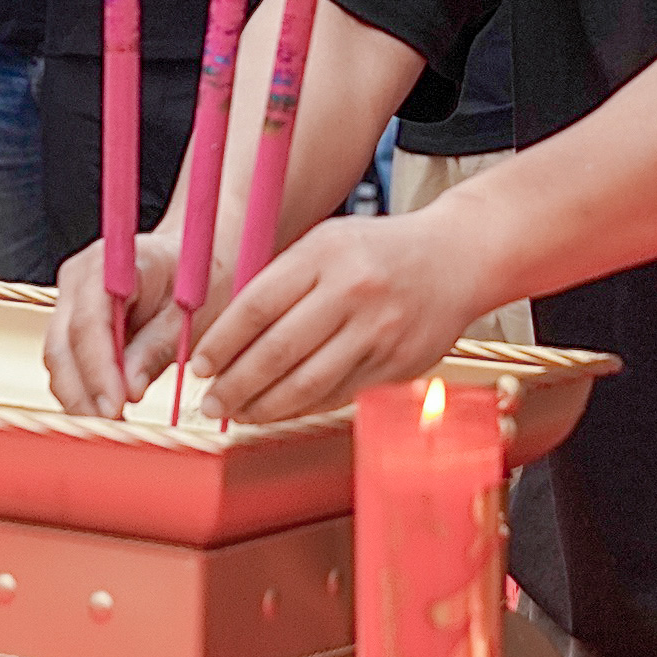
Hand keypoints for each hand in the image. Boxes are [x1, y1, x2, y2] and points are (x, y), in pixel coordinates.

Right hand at [45, 228, 184, 416]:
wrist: (196, 259)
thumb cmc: (199, 278)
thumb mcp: (190, 312)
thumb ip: (157, 347)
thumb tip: (129, 391)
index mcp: (111, 262)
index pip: (89, 321)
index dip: (97, 368)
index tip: (115, 406)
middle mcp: (79, 277)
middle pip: (61, 344)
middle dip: (82, 391)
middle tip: (110, 427)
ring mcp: (70, 299)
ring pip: (58, 358)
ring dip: (79, 396)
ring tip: (111, 427)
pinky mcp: (71, 322)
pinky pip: (67, 362)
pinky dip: (82, 390)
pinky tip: (106, 413)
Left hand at [189, 212, 494, 425]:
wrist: (457, 258)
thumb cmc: (378, 251)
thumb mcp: (328, 242)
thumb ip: (282, 280)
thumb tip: (225, 336)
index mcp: (326, 252)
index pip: (257, 304)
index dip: (222, 342)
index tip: (199, 366)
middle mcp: (353, 289)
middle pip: (278, 350)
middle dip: (235, 384)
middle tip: (210, 402)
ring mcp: (379, 329)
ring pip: (308, 382)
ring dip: (264, 407)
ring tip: (239, 413)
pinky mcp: (398, 362)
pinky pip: (339, 394)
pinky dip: (303, 408)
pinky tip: (280, 410)